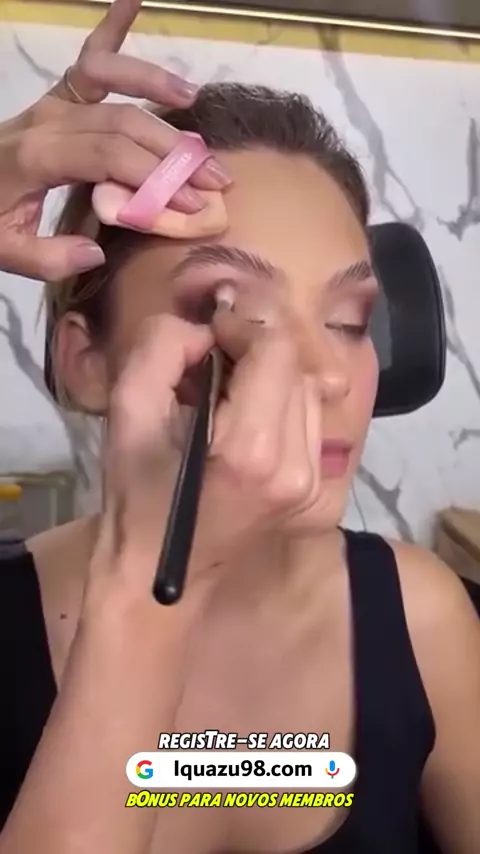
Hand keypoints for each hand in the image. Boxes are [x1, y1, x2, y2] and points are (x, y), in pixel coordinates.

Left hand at [0, 0, 229, 281]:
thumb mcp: (7, 252)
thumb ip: (49, 258)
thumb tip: (97, 254)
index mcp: (41, 156)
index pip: (111, 157)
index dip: (156, 178)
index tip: (193, 203)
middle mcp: (50, 120)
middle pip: (124, 123)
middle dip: (174, 150)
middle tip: (217, 177)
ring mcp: (54, 103)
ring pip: (114, 88)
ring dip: (156, 89)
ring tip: (193, 100)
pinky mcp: (57, 99)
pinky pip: (88, 58)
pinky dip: (111, 27)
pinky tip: (133, 1)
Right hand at [86, 309, 321, 616]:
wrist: (157, 575)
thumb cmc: (136, 494)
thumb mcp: (128, 411)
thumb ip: (162, 348)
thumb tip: (207, 330)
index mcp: (252, 452)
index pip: (275, 351)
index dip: (243, 326)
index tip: (209, 332)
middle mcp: (296, 469)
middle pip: (294, 368)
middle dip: (254, 351)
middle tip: (210, 361)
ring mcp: (312, 486)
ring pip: (307, 391)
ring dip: (269, 377)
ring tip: (224, 393)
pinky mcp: (316, 494)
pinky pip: (309, 421)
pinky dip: (280, 405)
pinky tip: (244, 419)